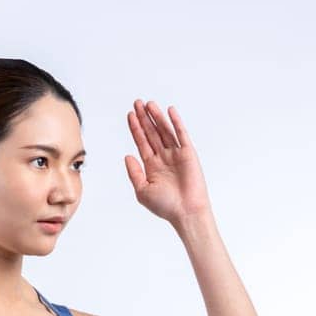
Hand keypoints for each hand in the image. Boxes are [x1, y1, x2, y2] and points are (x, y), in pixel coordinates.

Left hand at [124, 100, 211, 227]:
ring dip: (157, 117)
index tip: (130, 115)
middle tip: (137, 103)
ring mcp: (176, 154)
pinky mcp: (188, 153)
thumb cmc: (165, 205)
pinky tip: (169, 111)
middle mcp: (163, 158)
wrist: (185, 211)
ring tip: (149, 104)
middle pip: (152, 133)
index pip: (142, 142)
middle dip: (144, 118)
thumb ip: (134, 172)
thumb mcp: (142, 190)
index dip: (136, 128)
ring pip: (164, 131)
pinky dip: (176, 122)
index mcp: (152, 166)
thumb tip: (127, 156)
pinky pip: (181, 134)